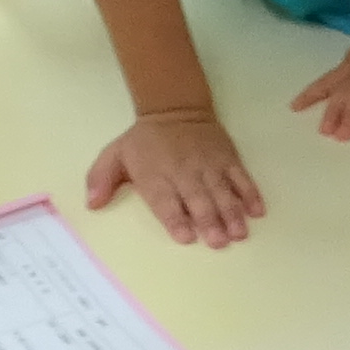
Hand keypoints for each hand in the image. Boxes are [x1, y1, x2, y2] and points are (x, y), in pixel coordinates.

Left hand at [88, 105, 265, 249]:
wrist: (175, 108)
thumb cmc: (144, 141)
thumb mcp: (115, 154)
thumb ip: (101, 179)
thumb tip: (92, 204)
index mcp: (156, 175)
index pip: (166, 200)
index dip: (176, 218)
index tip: (185, 236)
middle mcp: (184, 172)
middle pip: (198, 199)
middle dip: (209, 220)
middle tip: (218, 241)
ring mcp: (209, 165)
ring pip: (223, 191)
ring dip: (232, 213)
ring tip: (239, 233)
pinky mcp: (228, 159)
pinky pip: (242, 177)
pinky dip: (250, 194)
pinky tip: (257, 212)